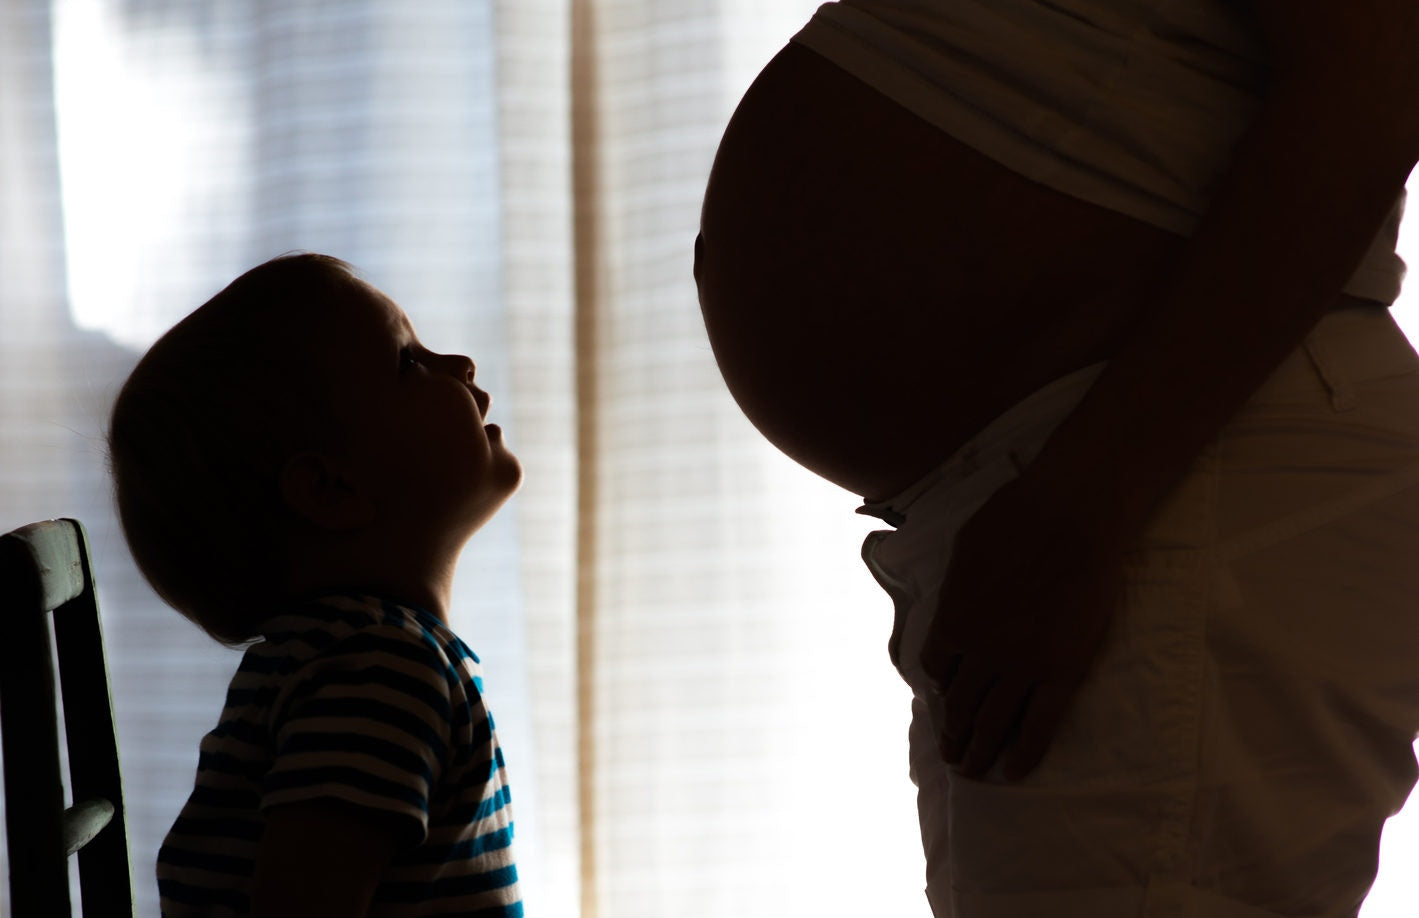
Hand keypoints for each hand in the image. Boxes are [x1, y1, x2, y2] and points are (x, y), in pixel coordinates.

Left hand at [922, 472, 1125, 779]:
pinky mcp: (1062, 670)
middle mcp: (981, 650)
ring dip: (978, 750)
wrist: (1073, 513)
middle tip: (950, 754)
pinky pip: (1039, 726)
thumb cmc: (1017, 515)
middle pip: (958, 703)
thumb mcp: (965, 548)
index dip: (939, 682)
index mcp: (953, 618)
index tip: (945, 692)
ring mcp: (1022, 664)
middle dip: (952, 733)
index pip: (934, 666)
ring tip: (971, 770)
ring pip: (992, 721)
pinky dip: (1023, 753)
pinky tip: (1012, 771)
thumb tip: (952, 600)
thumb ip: (956, 585)